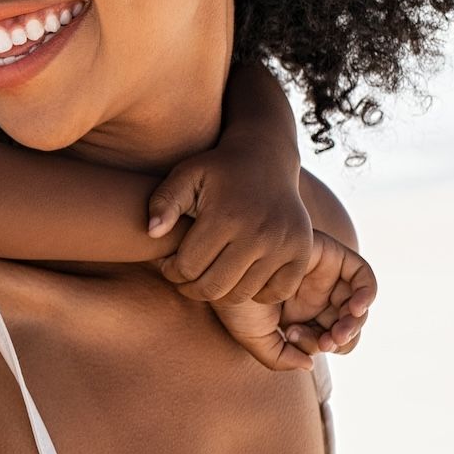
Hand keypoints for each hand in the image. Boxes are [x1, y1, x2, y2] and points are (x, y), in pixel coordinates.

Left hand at [148, 144, 311, 303]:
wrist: (265, 158)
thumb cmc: (218, 170)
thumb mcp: (186, 175)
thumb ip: (164, 202)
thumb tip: (151, 233)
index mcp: (226, 216)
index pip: (188, 267)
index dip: (171, 271)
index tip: (169, 264)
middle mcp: (259, 234)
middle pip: (214, 287)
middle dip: (190, 288)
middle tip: (185, 279)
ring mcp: (284, 246)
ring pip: (242, 294)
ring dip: (220, 293)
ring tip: (209, 276)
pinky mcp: (302, 253)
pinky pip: (275, 294)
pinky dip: (256, 293)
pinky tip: (241, 277)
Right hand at [206, 230, 377, 370]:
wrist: (226, 264)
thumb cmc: (233, 299)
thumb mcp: (254, 338)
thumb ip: (280, 359)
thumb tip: (309, 364)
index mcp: (298, 315)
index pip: (328, 337)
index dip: (321, 346)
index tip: (294, 338)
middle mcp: (313, 296)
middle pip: (347, 322)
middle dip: (341, 339)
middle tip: (326, 342)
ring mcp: (323, 276)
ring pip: (357, 304)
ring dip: (353, 324)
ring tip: (337, 333)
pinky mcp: (330, 256)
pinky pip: (362, 276)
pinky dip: (367, 294)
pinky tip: (354, 309)